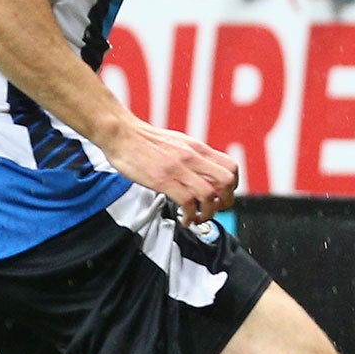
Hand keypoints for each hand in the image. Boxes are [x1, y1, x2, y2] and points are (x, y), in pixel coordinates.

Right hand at [102, 119, 238, 224]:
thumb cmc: (145, 140)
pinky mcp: (163, 179)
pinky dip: (190, 216)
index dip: (232, 187)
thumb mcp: (177, 143)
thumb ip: (193, 156)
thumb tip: (205, 172)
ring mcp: (178, 168)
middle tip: (214, 209)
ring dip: (208, 212)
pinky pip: (187, 202)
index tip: (222, 196)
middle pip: (227, 181)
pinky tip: (184, 219)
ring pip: (210, 194)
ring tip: (198, 218)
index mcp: (197, 148)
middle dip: (226, 201)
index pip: (231, 167)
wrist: (121, 134)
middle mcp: (192, 157)